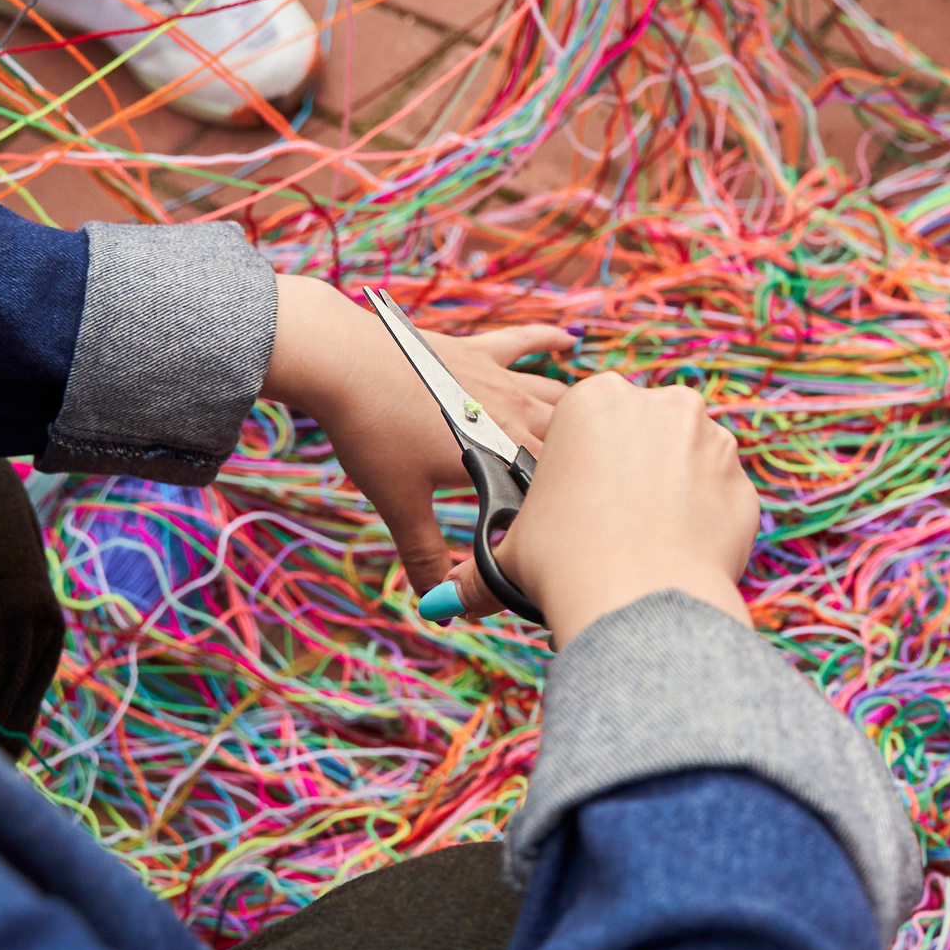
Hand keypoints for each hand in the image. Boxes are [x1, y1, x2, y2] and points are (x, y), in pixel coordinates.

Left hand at [261, 274, 572, 593]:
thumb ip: (427, 558)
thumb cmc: (373, 433)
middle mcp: (517, 412)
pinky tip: (568, 342)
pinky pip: (524, 342)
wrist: (342, 362)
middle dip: (593, 465)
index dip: (578, 512)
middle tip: (608, 488)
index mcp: (507, 453)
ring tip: (604, 432)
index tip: (593, 531)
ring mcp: (499, 378)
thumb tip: (441, 608)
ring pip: (558, 395)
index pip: (561, 487)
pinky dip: (548, 341)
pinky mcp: (476, 351)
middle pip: (574, 439)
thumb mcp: (401, 505)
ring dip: (581, 414)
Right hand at [435, 372, 759, 646]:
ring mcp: (710, 439)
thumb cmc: (562, 560)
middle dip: (629, 474)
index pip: (586, 425)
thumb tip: (441, 604)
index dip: (576, 467)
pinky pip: (718, 502)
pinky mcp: (742, 482)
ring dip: (668, 496)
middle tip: (611, 526)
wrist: (639, 594)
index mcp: (594, 400)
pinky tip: (677, 557)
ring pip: (684, 464)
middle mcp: (658, 404)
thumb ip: (475, 572)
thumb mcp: (509, 555)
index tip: (574, 502)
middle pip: (641, 437)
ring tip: (644, 546)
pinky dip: (702, 526)